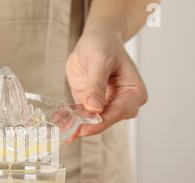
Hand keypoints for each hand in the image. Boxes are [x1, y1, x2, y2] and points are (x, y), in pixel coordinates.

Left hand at [66, 25, 147, 141]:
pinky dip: (69, 120)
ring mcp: (106, 106)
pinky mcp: (90, 106)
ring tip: (61, 130)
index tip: (86, 128)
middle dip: (87, 126)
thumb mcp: (100, 60)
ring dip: (76, 126)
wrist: (95, 39)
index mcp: (134, 92)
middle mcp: (122, 103)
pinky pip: (80, 116)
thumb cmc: (104, 45)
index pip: (120, 112)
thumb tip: (94, 107)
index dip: (102, 122)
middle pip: (106, 120)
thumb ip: (96, 84)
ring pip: (91, 122)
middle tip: (70, 131)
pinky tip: (59, 124)